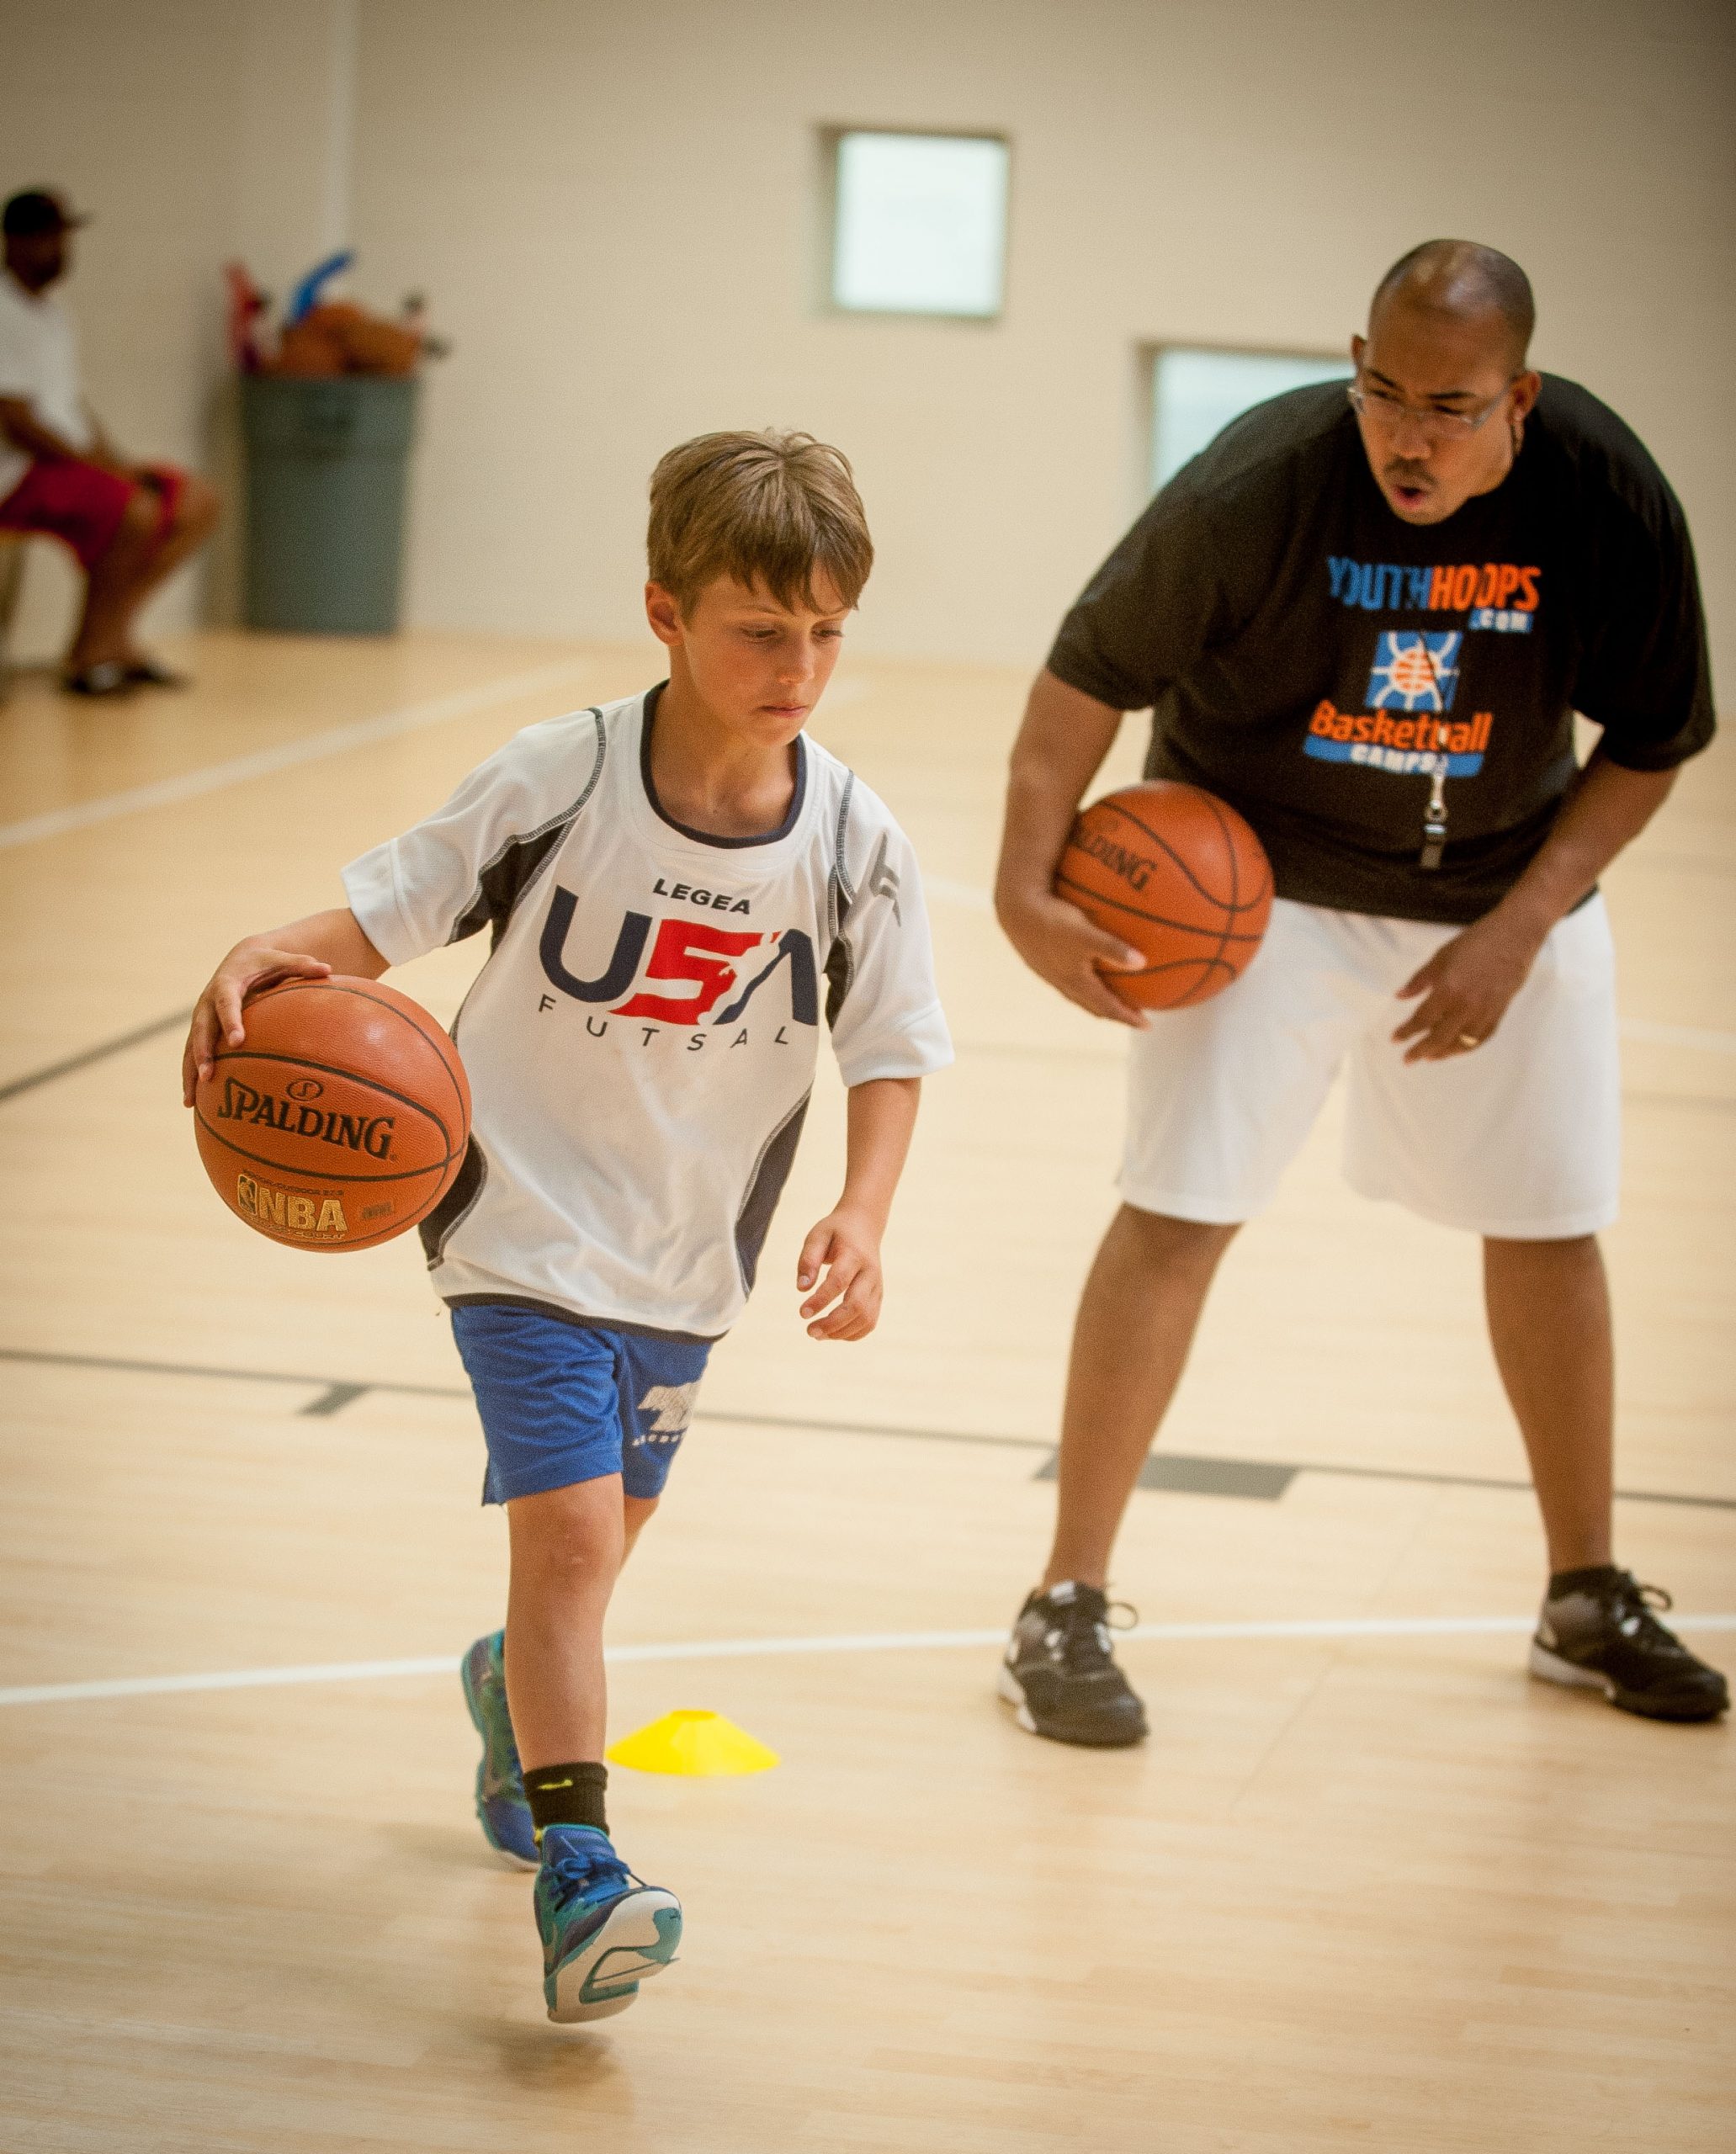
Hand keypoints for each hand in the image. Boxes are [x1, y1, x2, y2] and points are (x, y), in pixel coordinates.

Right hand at [182, 944, 331, 1104]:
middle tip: (209, 1075)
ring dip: (190, 1072)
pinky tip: (192, 1102)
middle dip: (203, 1052)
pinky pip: (192, 1054)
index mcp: (226, 984)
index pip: (226, 1002)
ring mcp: (202, 1017)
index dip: (230, 1021)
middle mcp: (207, 1001)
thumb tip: (328, 968)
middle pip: (201, 1028)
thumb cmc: (266, 963)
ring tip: (190, 1100)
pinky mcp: (201, 1030)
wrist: (240, 959)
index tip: (237, 1041)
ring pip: (190, 1046)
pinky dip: (190, 1077)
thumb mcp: (283, 959)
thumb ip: (302, 965)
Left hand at [795, 1206, 883, 1341]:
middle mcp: (870, 1273)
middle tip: (809, 1331)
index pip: (839, 1281)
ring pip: (866, 1318)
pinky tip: (832, 1333)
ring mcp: (877, 1286)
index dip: (821, 1300)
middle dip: (832, 1323)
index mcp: (854, 1255)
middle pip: (857, 1305)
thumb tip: (802, 1288)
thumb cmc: (836, 1232)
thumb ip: (808, 1259)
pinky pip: (870, 1322)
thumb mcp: (817, 1236)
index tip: (802, 1313)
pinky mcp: (878, 1297)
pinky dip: (852, 1334)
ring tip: (817, 1334)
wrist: (865, 1226)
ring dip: (841, 1332)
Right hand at [998, 886, 1147, 1028]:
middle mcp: (1063, 982)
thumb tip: (1143, 962)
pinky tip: (1086, 965)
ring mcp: (1052, 973)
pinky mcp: (1044, 961)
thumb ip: (1114, 948)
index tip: (1147, 1025)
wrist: (1016, 912)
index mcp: (1076, 982)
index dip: (1128, 1018)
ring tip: (1113, 996)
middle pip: (1094, 1006)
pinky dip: (1085, 981)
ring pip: (1080, 994)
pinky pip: (1070, 978)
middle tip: (1133, 1015)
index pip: (1108, 1007)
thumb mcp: (1086, 934)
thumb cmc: (1052, 922)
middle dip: (1115, 1012)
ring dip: (1099, 999)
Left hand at [1392, 909, 1546, 1063]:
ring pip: (1462, 1043)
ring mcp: (1485, 1011)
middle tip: (1408, 1059)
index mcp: (1448, 989)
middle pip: (1439, 1037)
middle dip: (1420, 1050)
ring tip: (1430, 1057)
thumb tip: (1400, 996)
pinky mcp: (1500, 1012)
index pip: (1422, 1019)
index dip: (1407, 1032)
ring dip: (1444, 1053)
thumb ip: (1419, 980)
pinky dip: (1467, 1046)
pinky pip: (1481, 1038)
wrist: (1515, 935)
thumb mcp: (1441, 957)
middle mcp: (1466, 1005)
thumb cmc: (1478, 941)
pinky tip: (1457, 1048)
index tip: (1396, 1039)